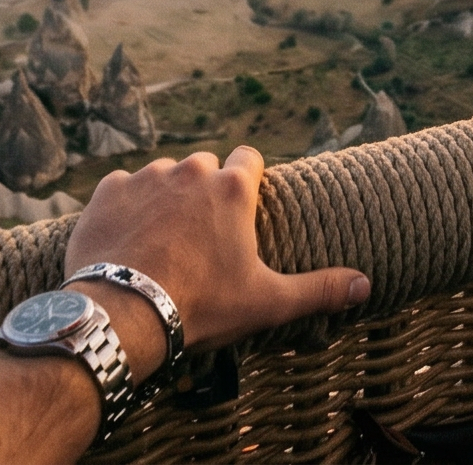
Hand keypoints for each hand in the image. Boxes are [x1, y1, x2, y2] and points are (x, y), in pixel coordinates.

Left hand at [64, 145, 367, 371]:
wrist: (122, 314)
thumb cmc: (200, 306)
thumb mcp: (267, 301)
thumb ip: (319, 289)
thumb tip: (365, 285)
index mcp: (230, 189)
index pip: (249, 158)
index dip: (249, 178)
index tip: (244, 206)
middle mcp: (189, 171)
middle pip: (204, 166)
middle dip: (205, 191)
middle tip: (202, 235)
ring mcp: (144, 178)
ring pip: (163, 175)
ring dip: (166, 197)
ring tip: (163, 239)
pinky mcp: (107, 192)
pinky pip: (122, 188)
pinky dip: (126, 207)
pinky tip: (128, 239)